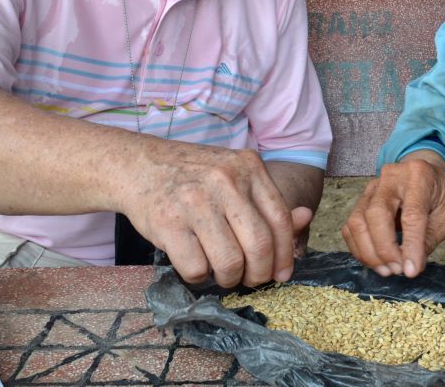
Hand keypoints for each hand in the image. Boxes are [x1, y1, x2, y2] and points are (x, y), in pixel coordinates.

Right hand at [120, 144, 303, 287]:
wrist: (139, 165)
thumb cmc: (193, 176)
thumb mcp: (234, 176)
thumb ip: (267, 200)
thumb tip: (305, 219)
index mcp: (248, 166)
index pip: (279, 219)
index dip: (284, 254)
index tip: (281, 274)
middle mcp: (225, 180)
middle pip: (259, 245)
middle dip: (258, 274)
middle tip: (249, 279)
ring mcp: (195, 200)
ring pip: (229, 263)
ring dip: (229, 279)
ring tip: (221, 273)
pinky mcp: (167, 222)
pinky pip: (196, 268)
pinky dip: (199, 277)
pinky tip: (196, 265)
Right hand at [341, 150, 444, 277]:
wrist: (428, 172)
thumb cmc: (441, 194)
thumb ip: (431, 238)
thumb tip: (411, 266)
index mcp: (419, 176)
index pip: (411, 214)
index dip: (410, 245)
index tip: (411, 271)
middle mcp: (391, 177)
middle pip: (376, 214)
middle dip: (384, 249)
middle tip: (398, 270)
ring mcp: (372, 187)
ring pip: (358, 221)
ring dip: (369, 252)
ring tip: (387, 270)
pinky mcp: (361, 199)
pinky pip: (351, 226)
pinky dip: (359, 248)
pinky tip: (376, 261)